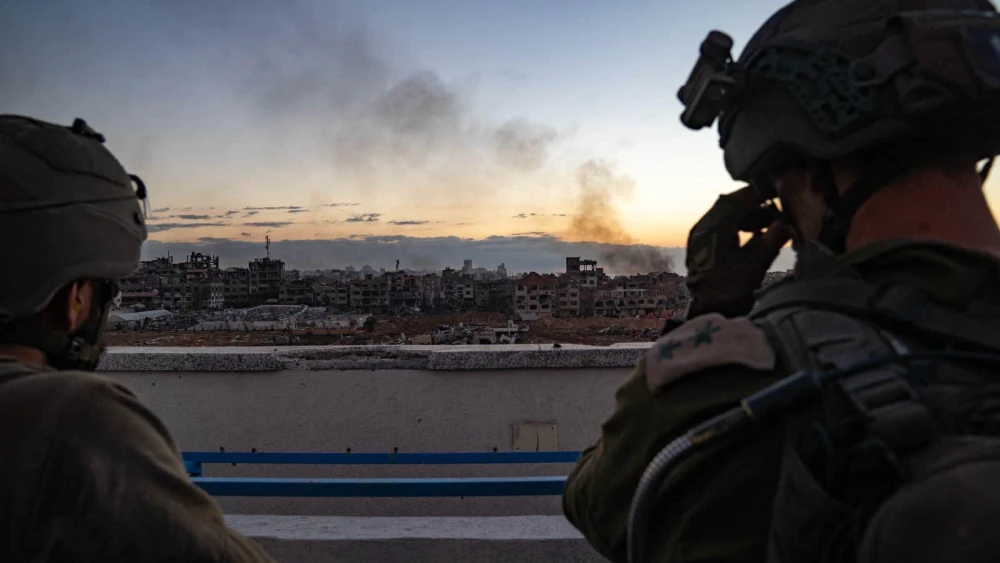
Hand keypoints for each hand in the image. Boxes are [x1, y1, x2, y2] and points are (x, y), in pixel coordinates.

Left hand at [684, 186, 790, 318]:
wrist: (709, 308)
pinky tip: (757, 233)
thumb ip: (771, 241)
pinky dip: (740, 225)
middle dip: (754, 204)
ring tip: (770, 222)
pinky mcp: (703, 245)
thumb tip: (787, 223)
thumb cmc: (730, 289)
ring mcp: (701, 236)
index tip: (775, 189)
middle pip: (730, 206)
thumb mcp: (755, 265)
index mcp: (711, 230)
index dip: (756, 193)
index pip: (734, 202)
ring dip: (749, 215)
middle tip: (776, 205)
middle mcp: (703, 229)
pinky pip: (722, 226)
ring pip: (726, 215)